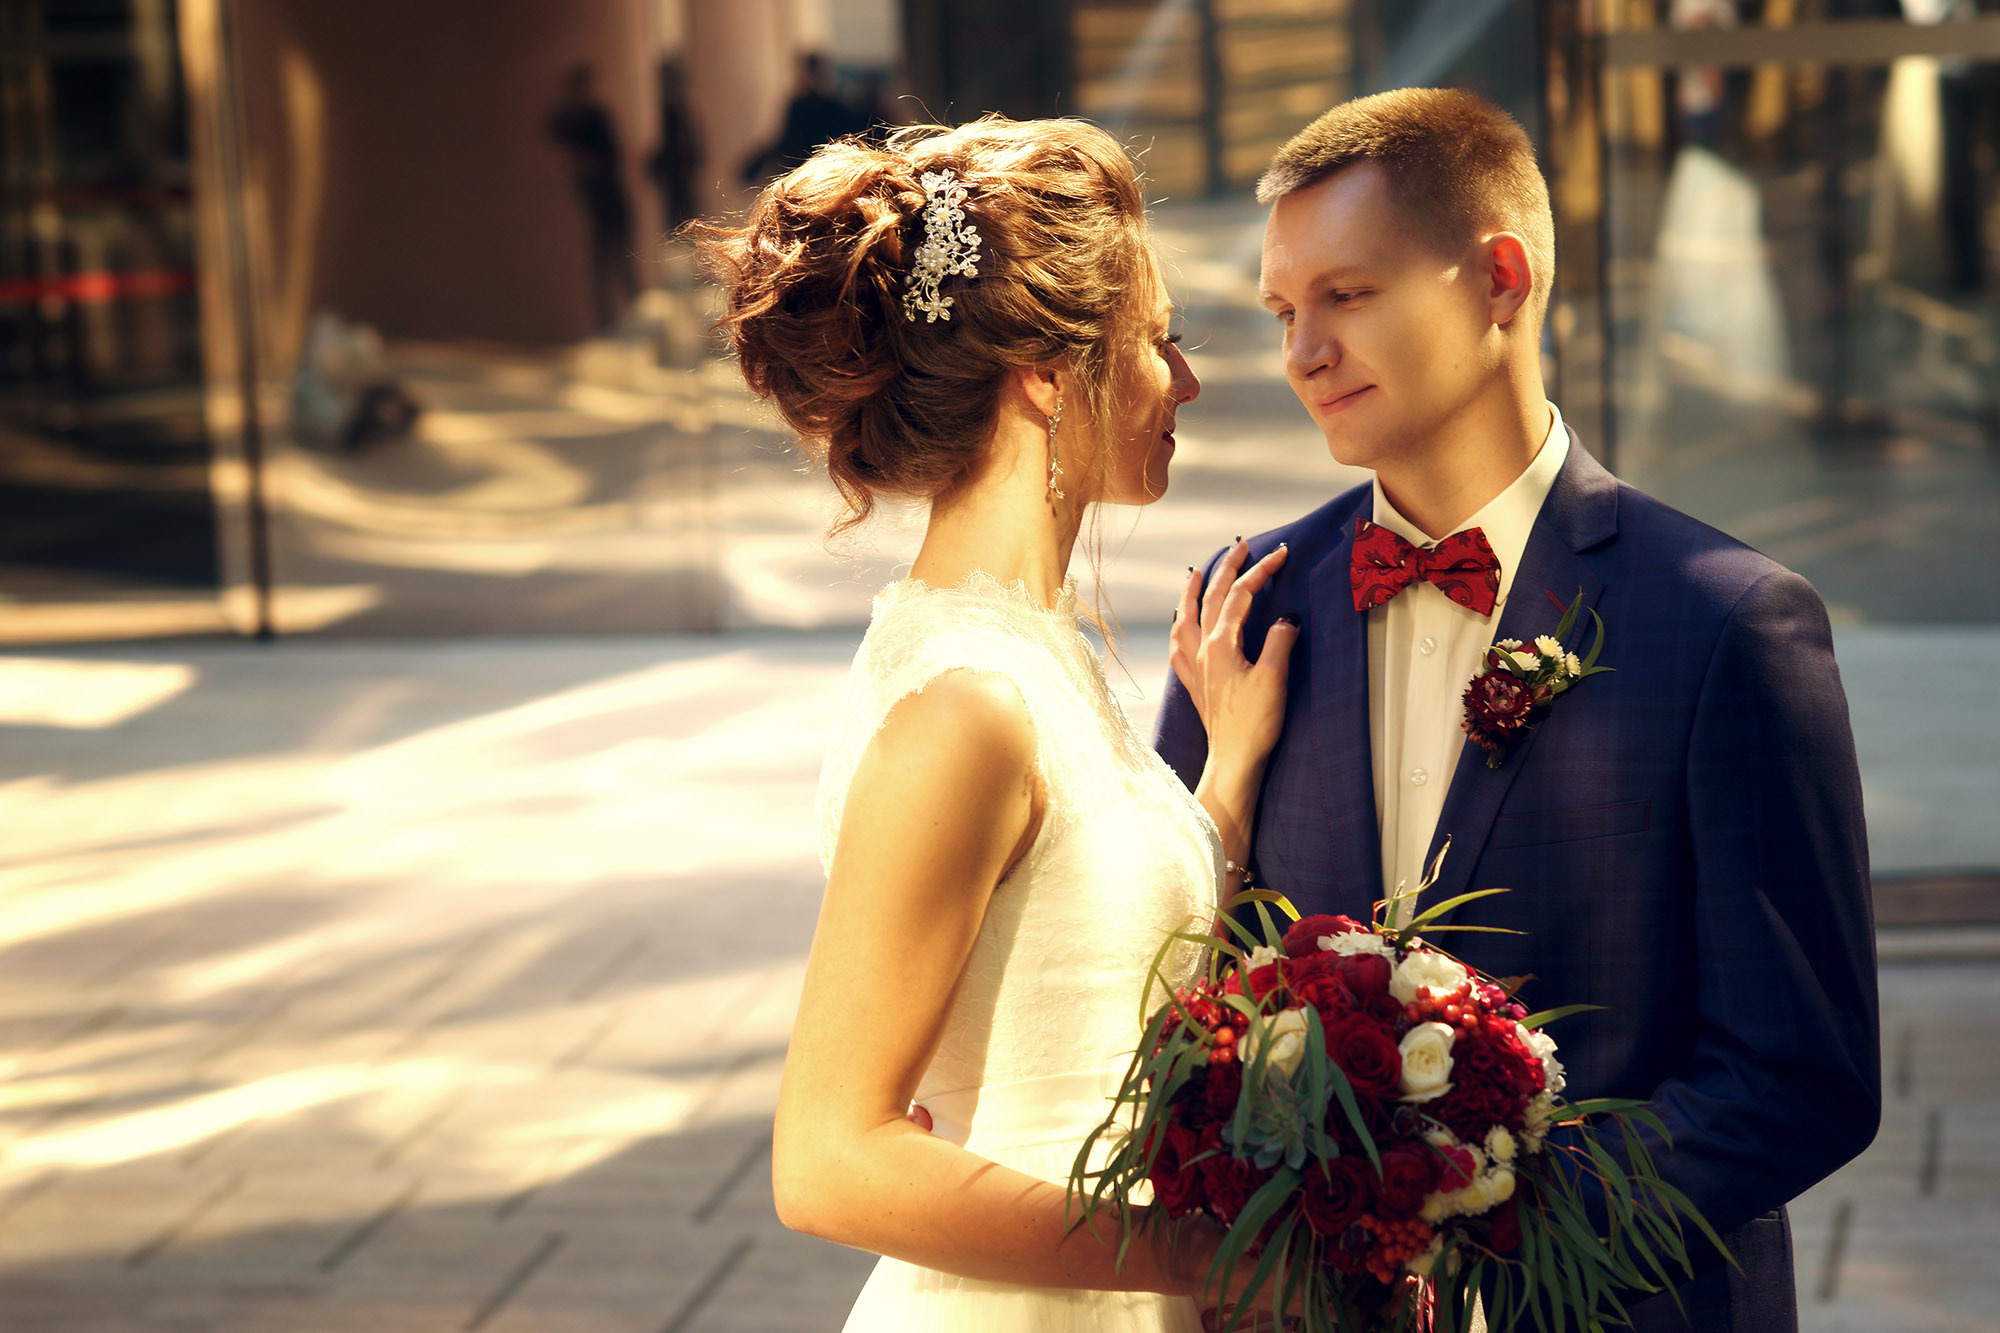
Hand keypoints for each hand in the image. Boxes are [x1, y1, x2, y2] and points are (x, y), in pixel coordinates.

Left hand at [1170, 539, 1298, 799]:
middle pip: (1211, 598)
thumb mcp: (1274, 678)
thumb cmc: (1254, 723)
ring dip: (1193, 592)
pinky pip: (1179, 646)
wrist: (1233, 760)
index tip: (1281, 554)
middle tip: (1241, 546)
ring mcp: (1195, 667)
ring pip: (1186, 618)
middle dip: (1227, 568)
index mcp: (1221, 644)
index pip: (1241, 596)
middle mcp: (1202, 651)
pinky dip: (1181, 627)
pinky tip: (1180, 625)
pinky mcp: (1195, 684)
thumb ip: (1279, 641)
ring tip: (1196, 573)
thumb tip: (1286, 619)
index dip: (1261, 571)